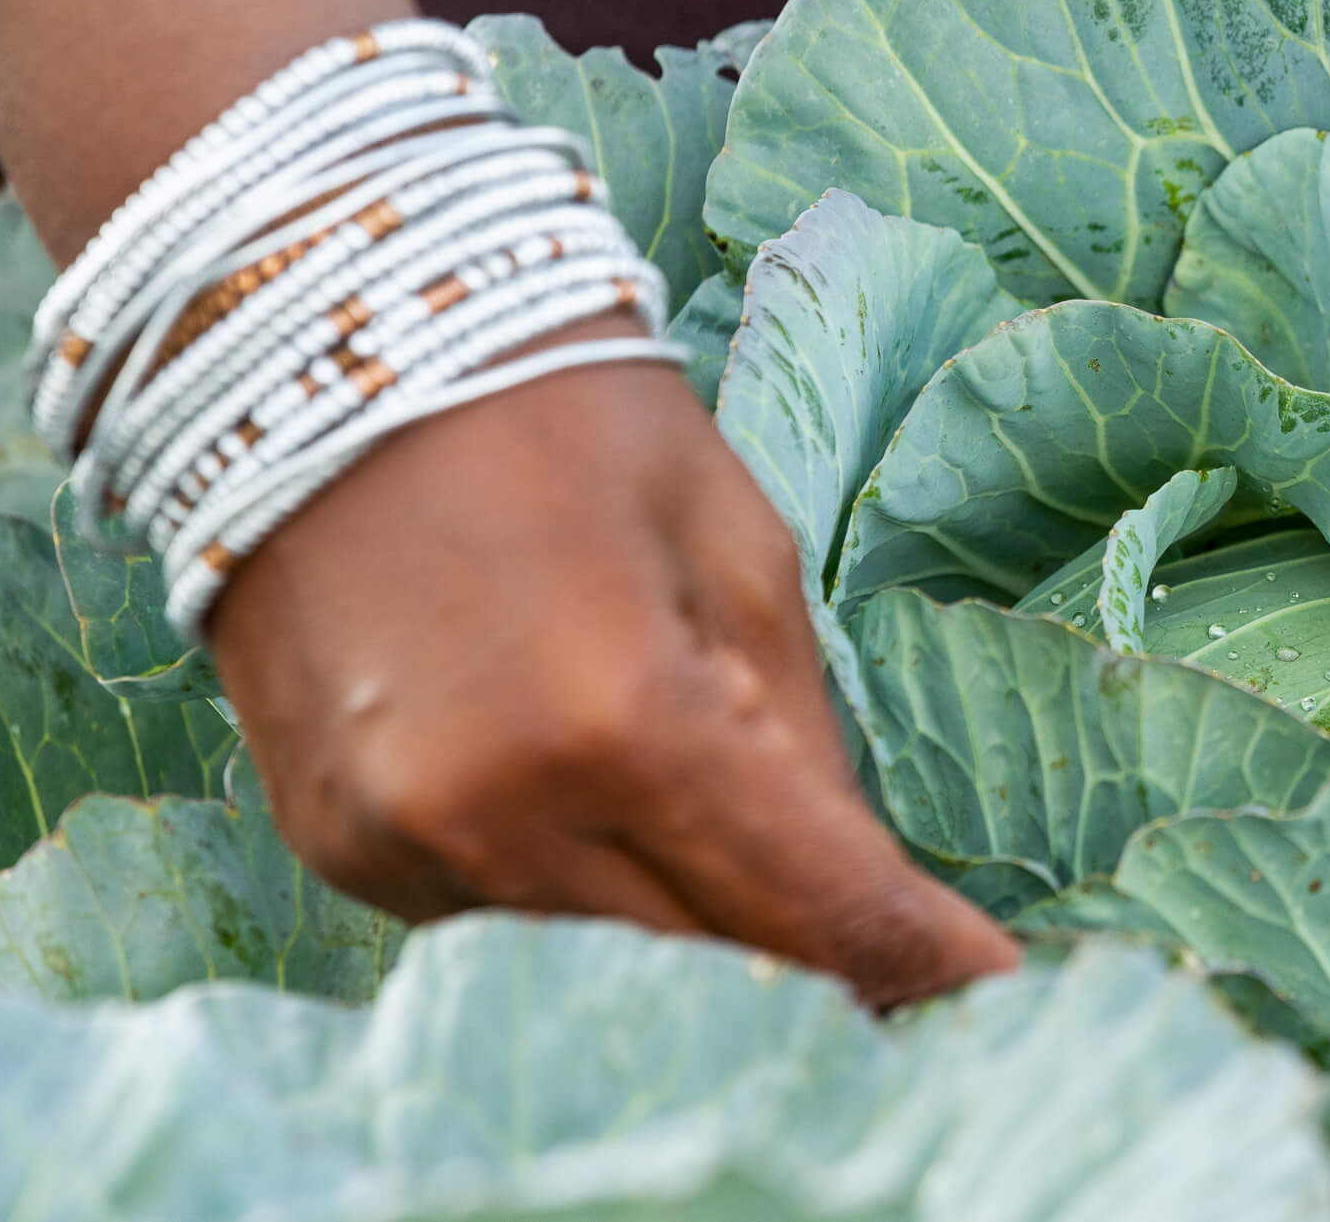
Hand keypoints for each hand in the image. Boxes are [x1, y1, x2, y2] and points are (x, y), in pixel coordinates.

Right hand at [210, 328, 1019, 1007]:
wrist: (334, 344)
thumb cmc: (570, 413)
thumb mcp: (741, 549)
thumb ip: (803, 736)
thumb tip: (858, 886)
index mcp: (622, 716)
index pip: (810, 907)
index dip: (919, 962)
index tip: (995, 985)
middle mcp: (495, 811)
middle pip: (713, 964)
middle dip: (816, 958)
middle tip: (891, 929)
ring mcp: (400, 844)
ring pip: (606, 960)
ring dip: (692, 925)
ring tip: (740, 837)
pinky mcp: (336, 850)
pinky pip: (498, 923)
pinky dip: (576, 889)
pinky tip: (599, 798)